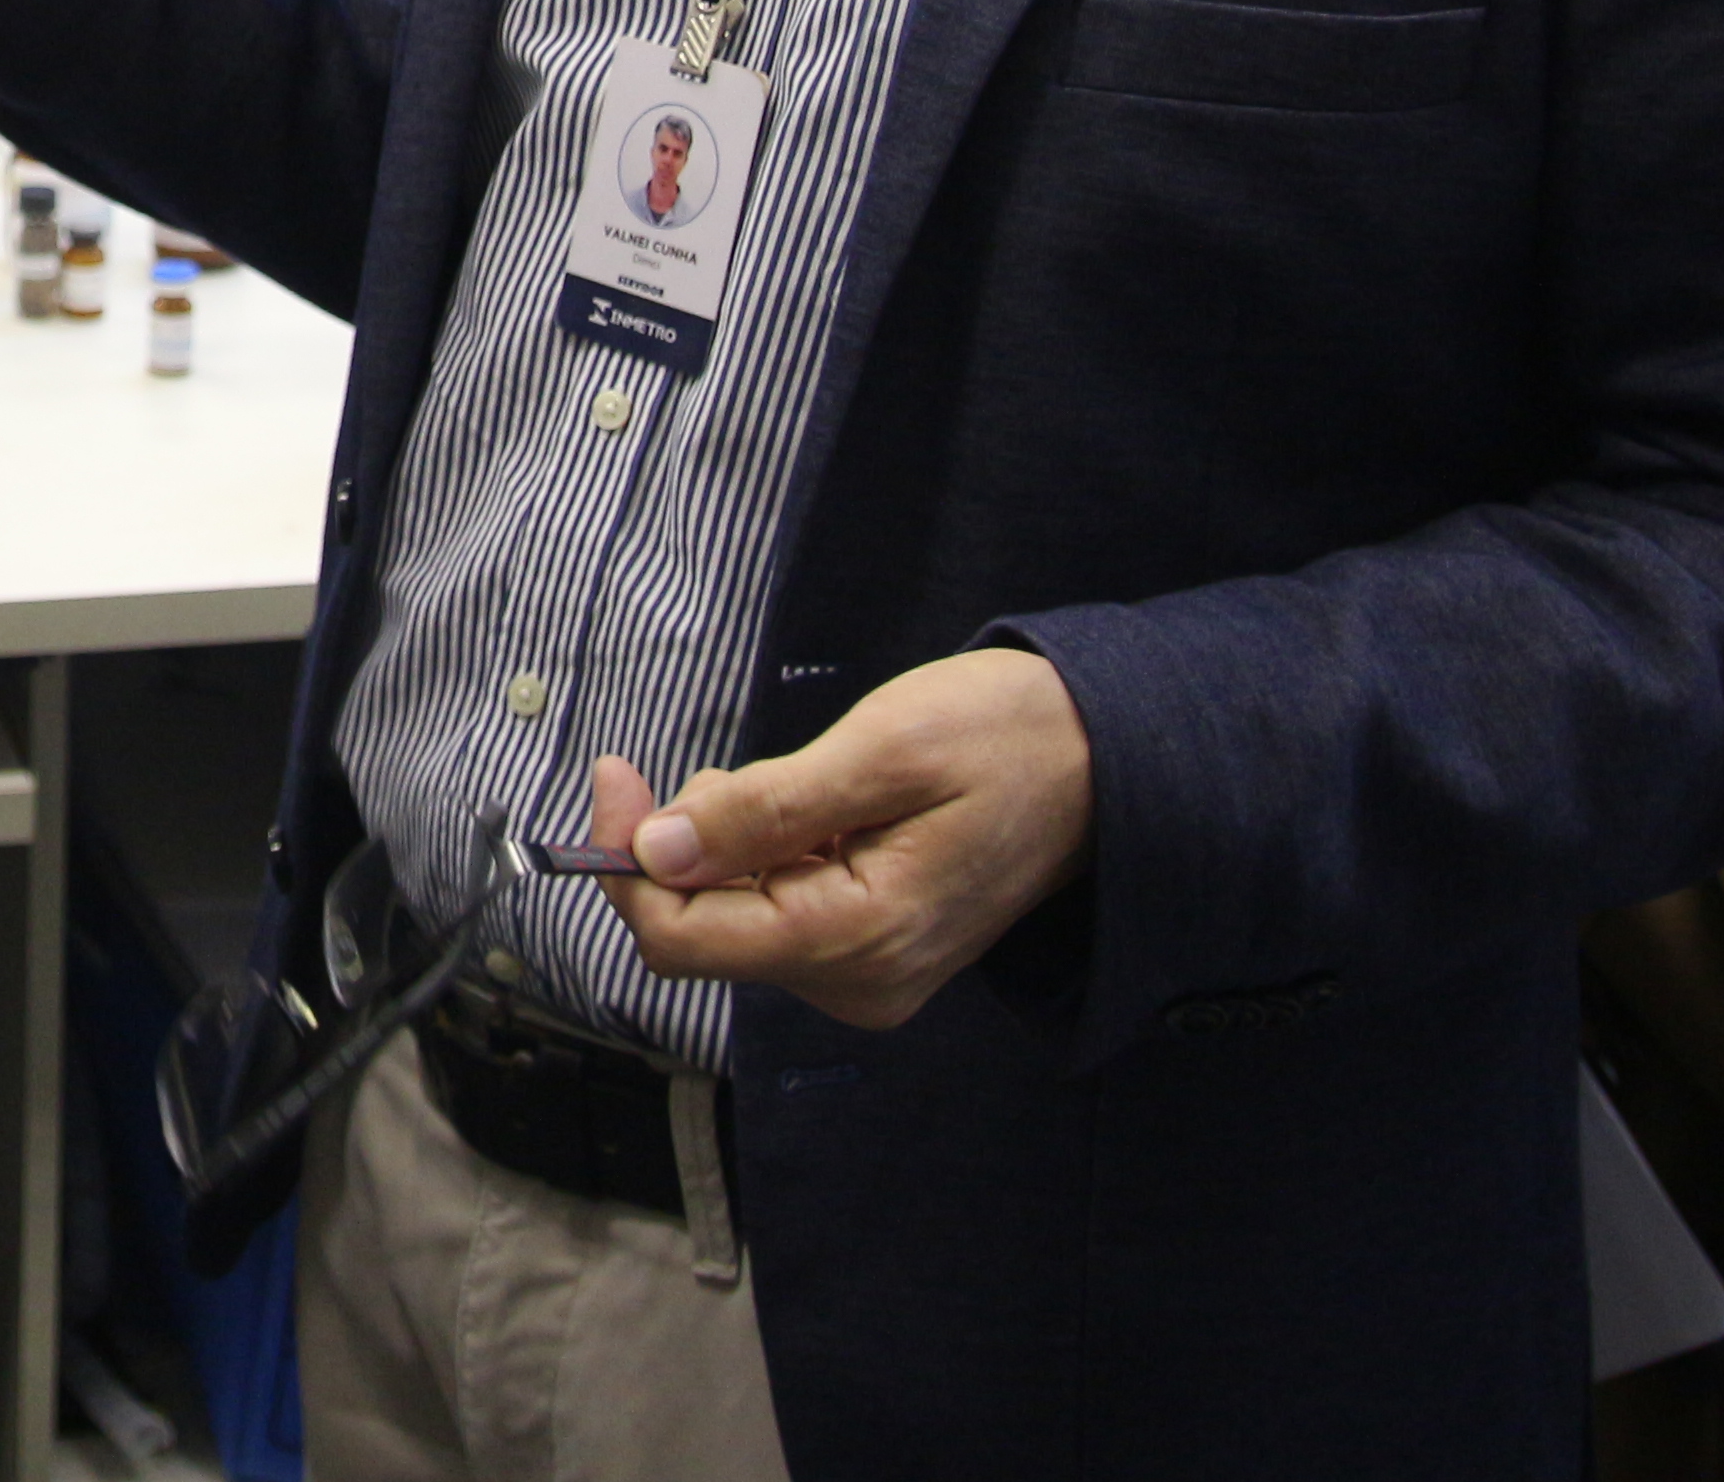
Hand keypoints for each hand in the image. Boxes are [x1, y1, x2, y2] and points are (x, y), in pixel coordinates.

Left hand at [584, 648, 1096, 1030]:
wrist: (1105, 762)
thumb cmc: (1005, 739)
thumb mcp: (881, 750)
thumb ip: (763, 809)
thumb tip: (656, 850)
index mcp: (859, 940)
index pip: (682, 939)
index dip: (626, 859)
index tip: (618, 774)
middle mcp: (857, 984)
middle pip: (700, 934)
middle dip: (685, 845)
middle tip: (735, 768)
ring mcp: (866, 977)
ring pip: (734, 920)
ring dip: (732, 845)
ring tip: (806, 785)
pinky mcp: (871, 954)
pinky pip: (776, 912)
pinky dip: (766, 855)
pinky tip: (820, 811)